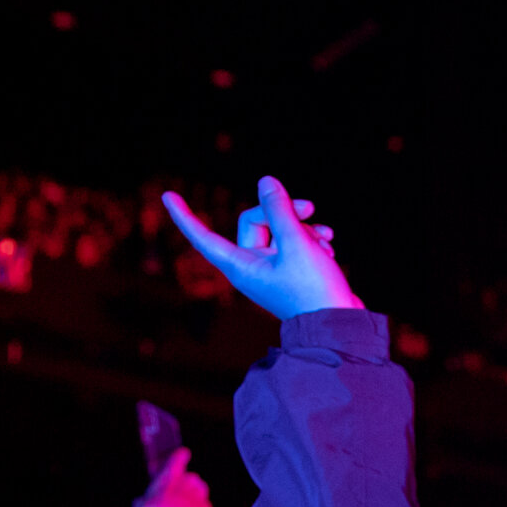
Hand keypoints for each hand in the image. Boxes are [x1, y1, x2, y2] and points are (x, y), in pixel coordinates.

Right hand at [133, 444, 212, 506]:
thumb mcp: (143, 503)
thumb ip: (150, 497)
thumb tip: (141, 502)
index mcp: (171, 476)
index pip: (179, 458)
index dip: (181, 456)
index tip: (184, 454)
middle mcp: (187, 481)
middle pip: (191, 478)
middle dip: (187, 487)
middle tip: (178, 501)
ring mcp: (198, 494)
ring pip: (200, 491)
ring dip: (194, 499)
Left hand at [160, 175, 359, 320]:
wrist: (340, 324)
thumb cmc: (314, 289)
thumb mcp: (297, 243)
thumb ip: (279, 210)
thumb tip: (265, 183)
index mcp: (241, 266)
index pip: (204, 237)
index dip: (185, 216)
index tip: (166, 196)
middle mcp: (251, 267)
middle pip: (256, 221)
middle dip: (285, 211)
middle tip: (311, 208)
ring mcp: (270, 269)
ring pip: (279, 230)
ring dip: (304, 228)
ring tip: (326, 239)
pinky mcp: (289, 271)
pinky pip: (292, 243)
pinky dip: (310, 240)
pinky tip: (329, 247)